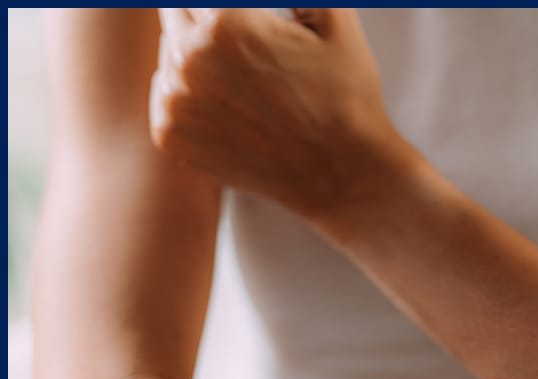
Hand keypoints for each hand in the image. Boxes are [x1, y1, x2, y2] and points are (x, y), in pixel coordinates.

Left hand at [150, 8, 414, 219]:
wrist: (344, 175)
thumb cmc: (346, 98)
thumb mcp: (335, 20)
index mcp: (225, 22)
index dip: (228, 9)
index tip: (249, 24)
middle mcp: (190, 59)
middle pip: (176, 13)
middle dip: (208, 21)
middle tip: (246, 47)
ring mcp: (176, 101)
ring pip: (169, 55)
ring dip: (196, 57)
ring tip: (244, 80)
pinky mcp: (170, 136)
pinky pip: (164, 96)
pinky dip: (188, 96)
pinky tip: (230, 107)